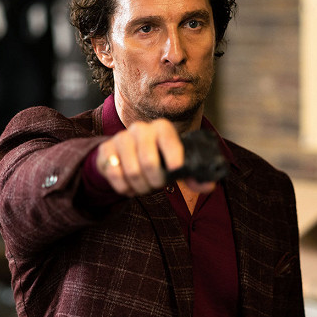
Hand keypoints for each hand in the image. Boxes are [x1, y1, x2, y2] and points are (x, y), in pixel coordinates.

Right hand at [96, 119, 214, 195]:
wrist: (125, 155)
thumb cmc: (158, 160)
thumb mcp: (176, 166)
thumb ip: (194, 177)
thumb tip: (210, 186)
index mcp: (162, 128)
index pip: (168, 137)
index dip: (173, 154)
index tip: (176, 169)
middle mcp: (141, 129)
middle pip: (148, 160)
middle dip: (155, 181)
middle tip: (157, 186)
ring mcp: (122, 138)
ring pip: (132, 171)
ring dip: (140, 186)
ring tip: (144, 188)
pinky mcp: (106, 149)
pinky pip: (114, 174)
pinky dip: (124, 187)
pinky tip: (129, 187)